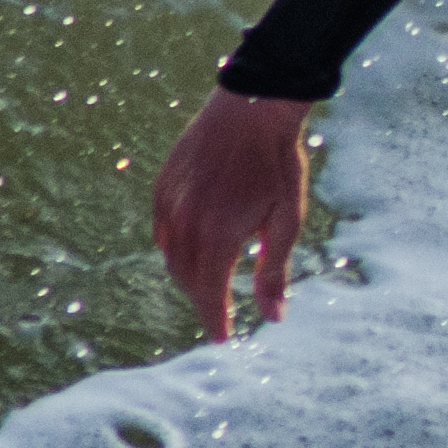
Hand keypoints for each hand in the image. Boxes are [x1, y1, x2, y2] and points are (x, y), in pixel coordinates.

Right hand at [152, 87, 315, 340]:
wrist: (252, 107)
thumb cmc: (277, 163)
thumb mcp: (287, 220)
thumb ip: (274, 271)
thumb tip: (273, 317)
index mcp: (218, 234)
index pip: (210, 294)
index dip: (216, 321)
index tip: (223, 339)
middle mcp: (186, 223)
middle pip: (187, 279)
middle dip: (204, 300)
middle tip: (222, 311)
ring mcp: (169, 203)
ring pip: (171, 257)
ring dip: (189, 276)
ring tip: (209, 283)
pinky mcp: (162, 186)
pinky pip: (161, 231)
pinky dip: (174, 248)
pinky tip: (191, 249)